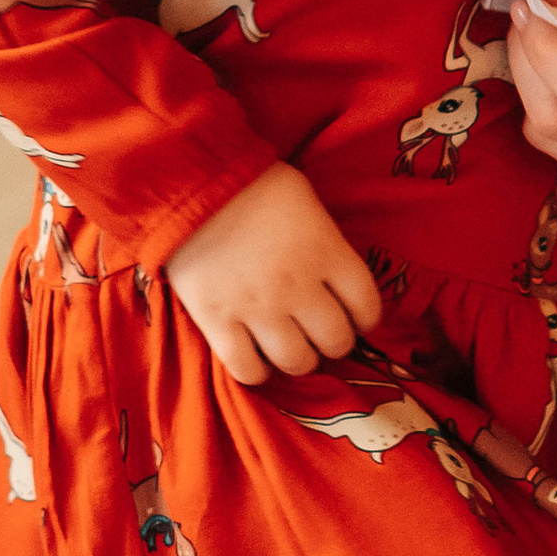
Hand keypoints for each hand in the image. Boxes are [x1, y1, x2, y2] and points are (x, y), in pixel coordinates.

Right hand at [166, 165, 382, 383]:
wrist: (189, 182)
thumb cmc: (252, 183)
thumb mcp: (307, 202)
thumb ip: (325, 242)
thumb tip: (335, 274)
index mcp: (327, 252)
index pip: (367, 305)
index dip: (366, 319)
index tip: (357, 319)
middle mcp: (299, 286)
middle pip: (336, 341)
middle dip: (334, 343)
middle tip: (320, 334)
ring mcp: (259, 307)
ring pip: (298, 361)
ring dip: (300, 360)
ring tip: (292, 348)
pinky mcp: (217, 321)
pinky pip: (247, 369)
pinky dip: (258, 372)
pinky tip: (257, 359)